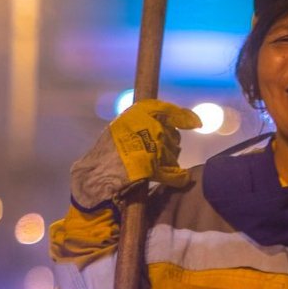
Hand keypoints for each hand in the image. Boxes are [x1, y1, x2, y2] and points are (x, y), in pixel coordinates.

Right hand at [70, 99, 201, 207]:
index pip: (164, 110)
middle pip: (171, 135)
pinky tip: (179, 179)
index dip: (183, 116)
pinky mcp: (150, 167)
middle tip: (158, 155)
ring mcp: (148, 146)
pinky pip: (173, 173)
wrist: (92, 177)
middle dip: (168, 145)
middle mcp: (143, 127)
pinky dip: (177, 177)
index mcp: (134, 115)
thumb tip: (163, 123)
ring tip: (155, 167)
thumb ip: (139, 124)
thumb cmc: (104, 156)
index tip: (195, 122)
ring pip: (172, 154)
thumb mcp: (119, 131)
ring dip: (168, 161)